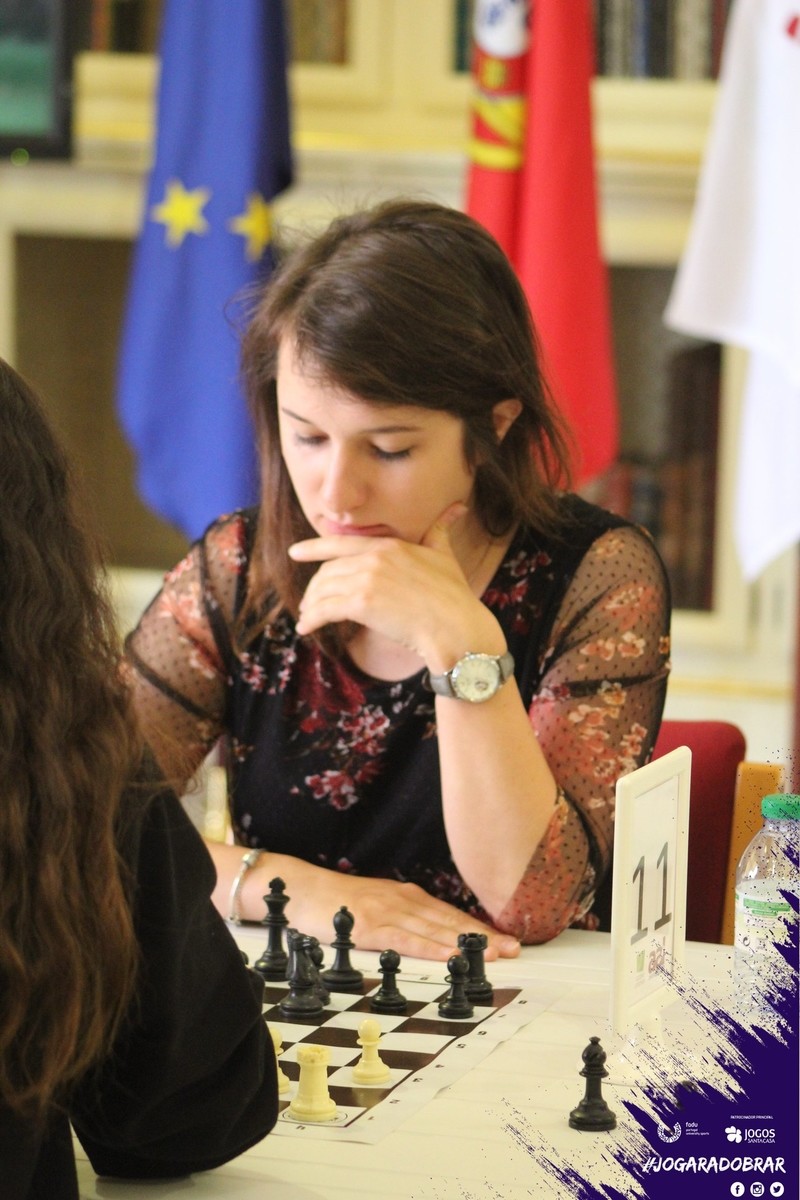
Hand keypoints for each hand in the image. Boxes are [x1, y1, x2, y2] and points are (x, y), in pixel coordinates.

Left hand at [289, 505, 502, 669]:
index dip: (314, 548)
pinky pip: (325, 610)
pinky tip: (305, 628)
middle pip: (329, 570)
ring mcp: (367, 580)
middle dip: (315, 588)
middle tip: (309, 603)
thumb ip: (440, 530)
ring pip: (323, 590)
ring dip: (311, 606)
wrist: (456, 626)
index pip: (341, 543)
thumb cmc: (454, 595)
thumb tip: (458, 508)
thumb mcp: (444, 555)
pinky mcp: (362, 605)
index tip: (295, 552)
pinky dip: (311, 620)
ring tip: (306, 618)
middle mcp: (374, 559)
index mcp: (389, 546)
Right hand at [298, 873, 519, 961]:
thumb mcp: (376, 906)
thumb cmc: (336, 903)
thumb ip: (403, 920)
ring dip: (465, 943)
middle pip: (450, 921)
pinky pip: (405, 940)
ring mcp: (386, 912)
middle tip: (513, 949)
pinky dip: (430, 948)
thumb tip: (432, 937)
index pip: (450, 914)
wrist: (299, 889)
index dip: (480, 928)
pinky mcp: (368, 927)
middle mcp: (402, 900)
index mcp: (406, 897)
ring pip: (433, 929)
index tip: (507, 939)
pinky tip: (448, 956)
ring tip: (493, 954)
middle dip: (483, 936)